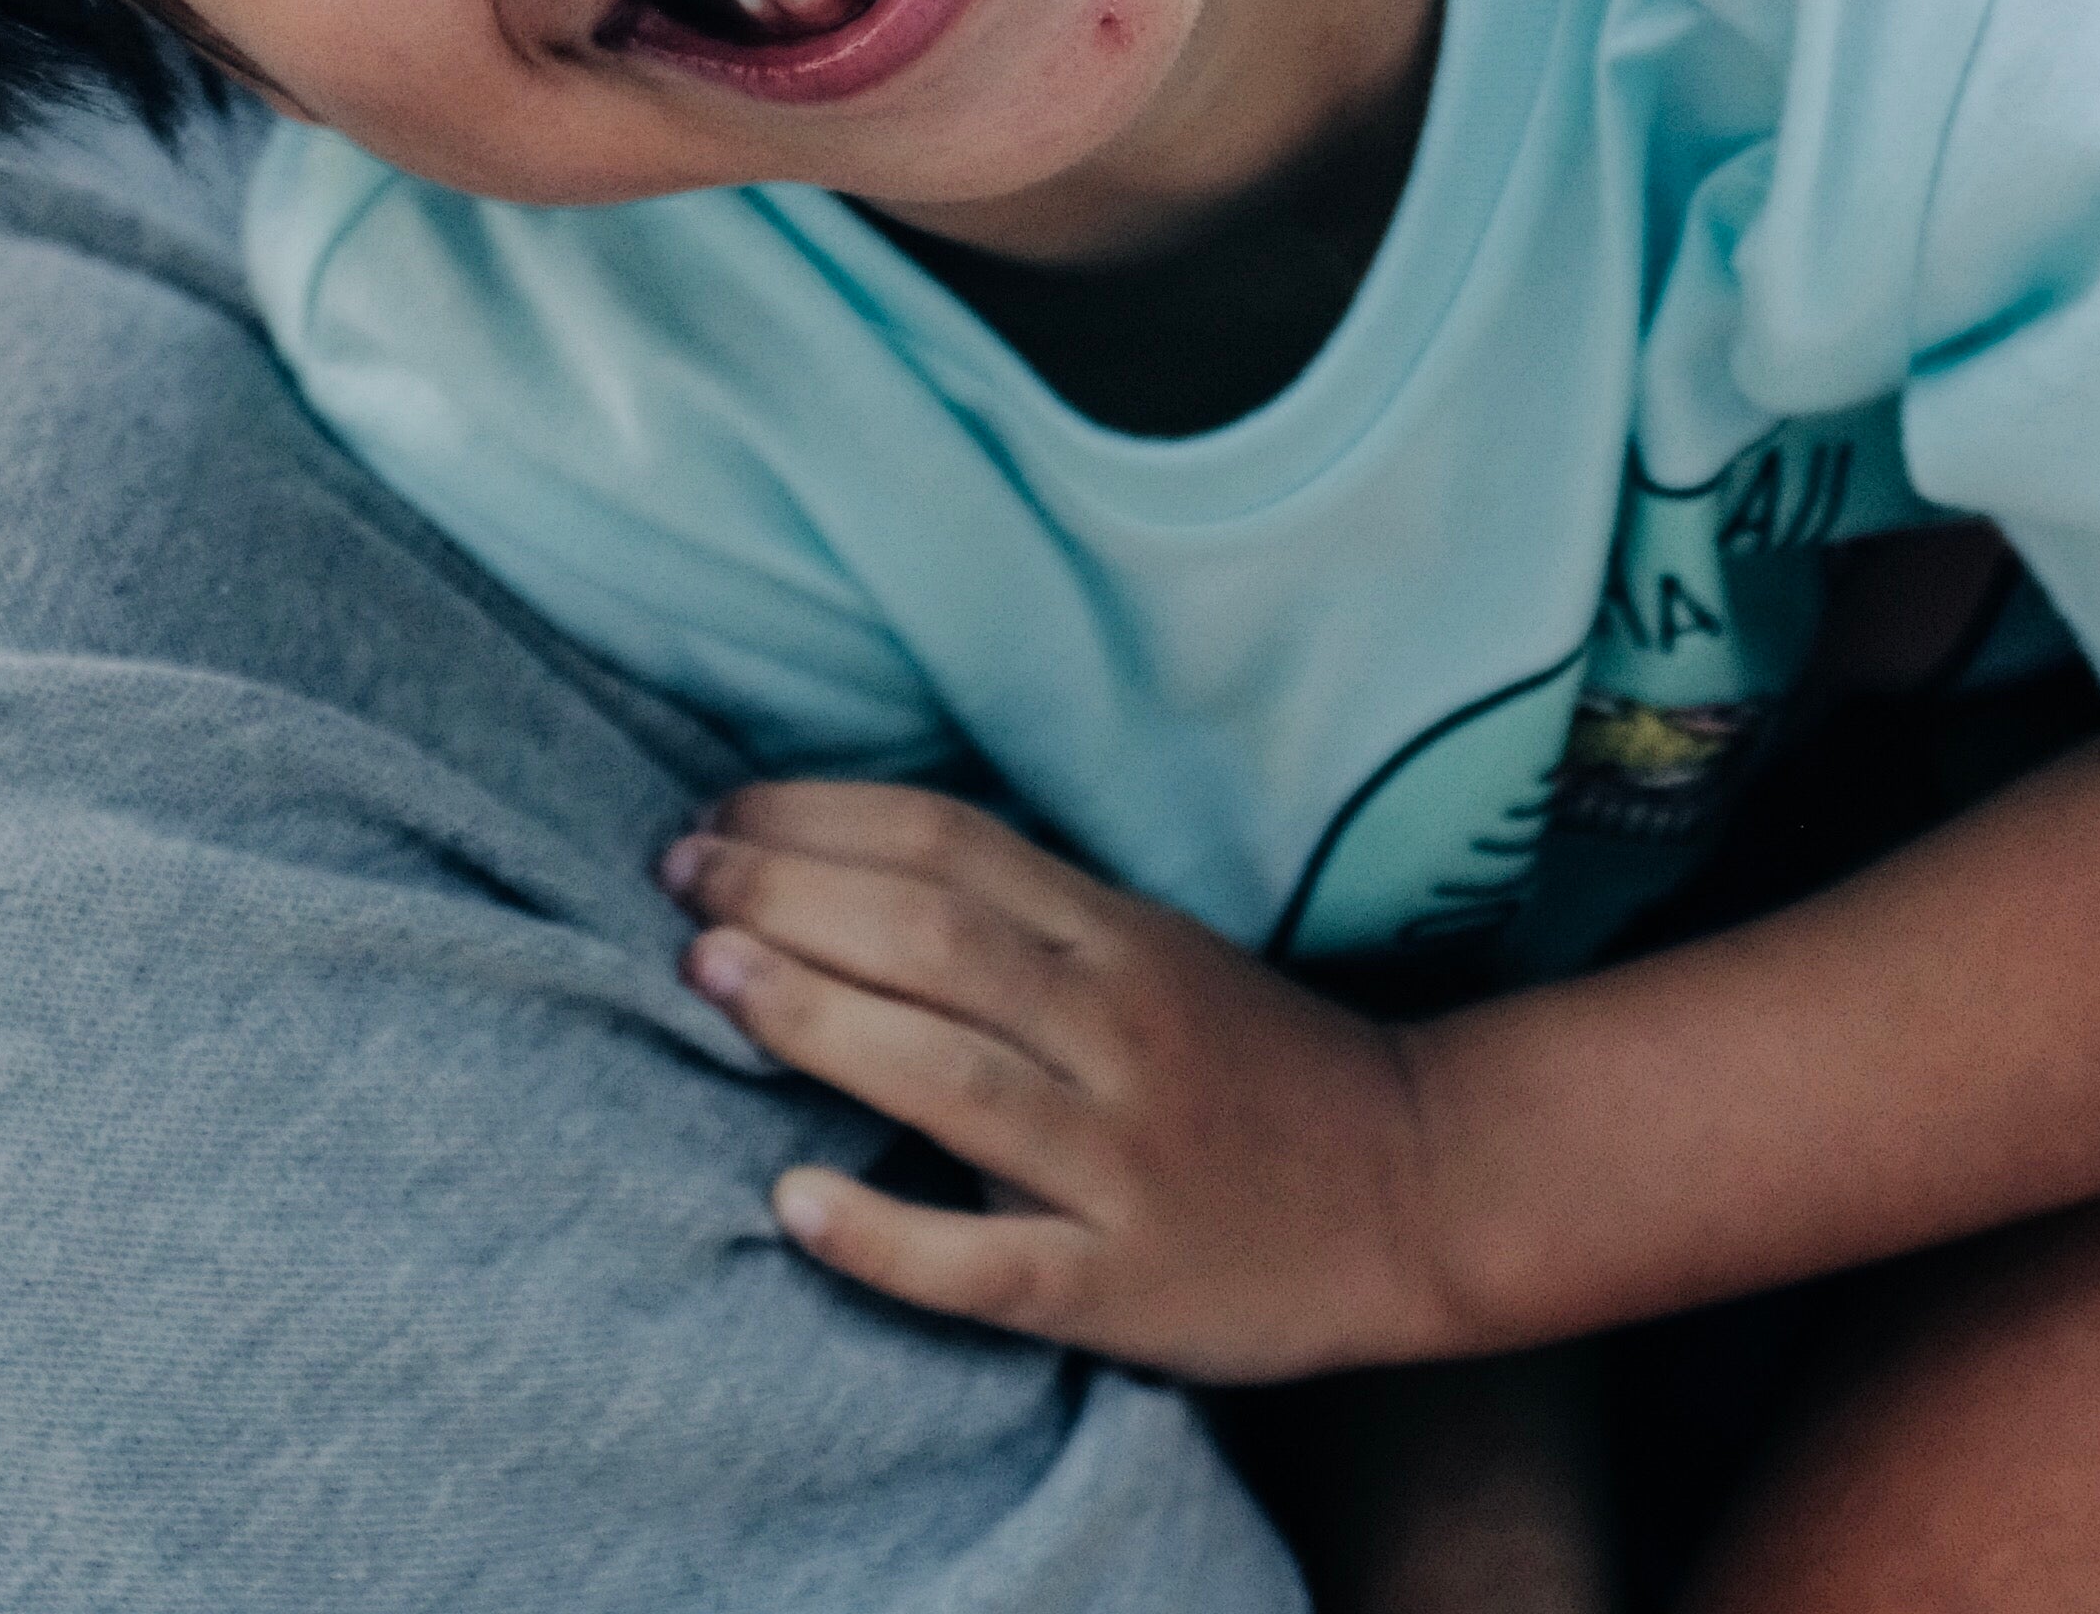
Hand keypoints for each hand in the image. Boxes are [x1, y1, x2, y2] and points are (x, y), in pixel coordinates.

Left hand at [663, 779, 1462, 1381]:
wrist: (1418, 1190)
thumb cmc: (1252, 1066)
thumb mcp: (1151, 950)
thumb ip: (1021, 914)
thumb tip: (841, 865)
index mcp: (1117, 936)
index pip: (947, 846)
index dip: (817, 819)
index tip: (716, 820)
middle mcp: (1116, 1030)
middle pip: (935, 939)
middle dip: (789, 897)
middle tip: (681, 885)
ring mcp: (1119, 1158)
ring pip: (952, 1075)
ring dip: (816, 1019)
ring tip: (706, 980)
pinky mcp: (1119, 1281)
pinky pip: (988, 1261)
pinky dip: (886, 1234)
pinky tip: (793, 1203)